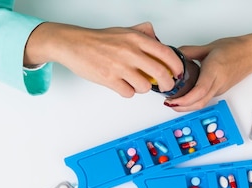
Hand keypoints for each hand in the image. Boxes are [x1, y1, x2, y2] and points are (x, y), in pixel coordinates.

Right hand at [25, 22, 183, 96]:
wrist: (74, 44)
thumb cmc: (98, 40)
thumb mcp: (124, 30)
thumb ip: (142, 33)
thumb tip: (157, 40)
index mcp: (136, 39)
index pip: (166, 53)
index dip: (176, 66)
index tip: (178, 72)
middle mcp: (130, 52)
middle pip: (161, 73)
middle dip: (167, 83)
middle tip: (166, 86)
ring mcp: (120, 67)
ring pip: (145, 87)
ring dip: (143, 88)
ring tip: (136, 82)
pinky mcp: (109, 79)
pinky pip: (128, 93)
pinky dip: (128, 91)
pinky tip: (123, 84)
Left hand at [164, 25, 251, 111]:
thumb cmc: (235, 49)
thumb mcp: (209, 47)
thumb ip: (190, 52)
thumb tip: (174, 55)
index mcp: (214, 71)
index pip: (198, 92)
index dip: (184, 100)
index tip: (172, 100)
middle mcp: (217, 84)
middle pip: (199, 103)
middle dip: (181, 107)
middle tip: (168, 103)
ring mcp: (219, 89)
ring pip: (202, 104)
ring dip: (186, 106)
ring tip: (173, 101)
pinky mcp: (220, 91)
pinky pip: (205, 100)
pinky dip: (193, 101)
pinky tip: (185, 97)